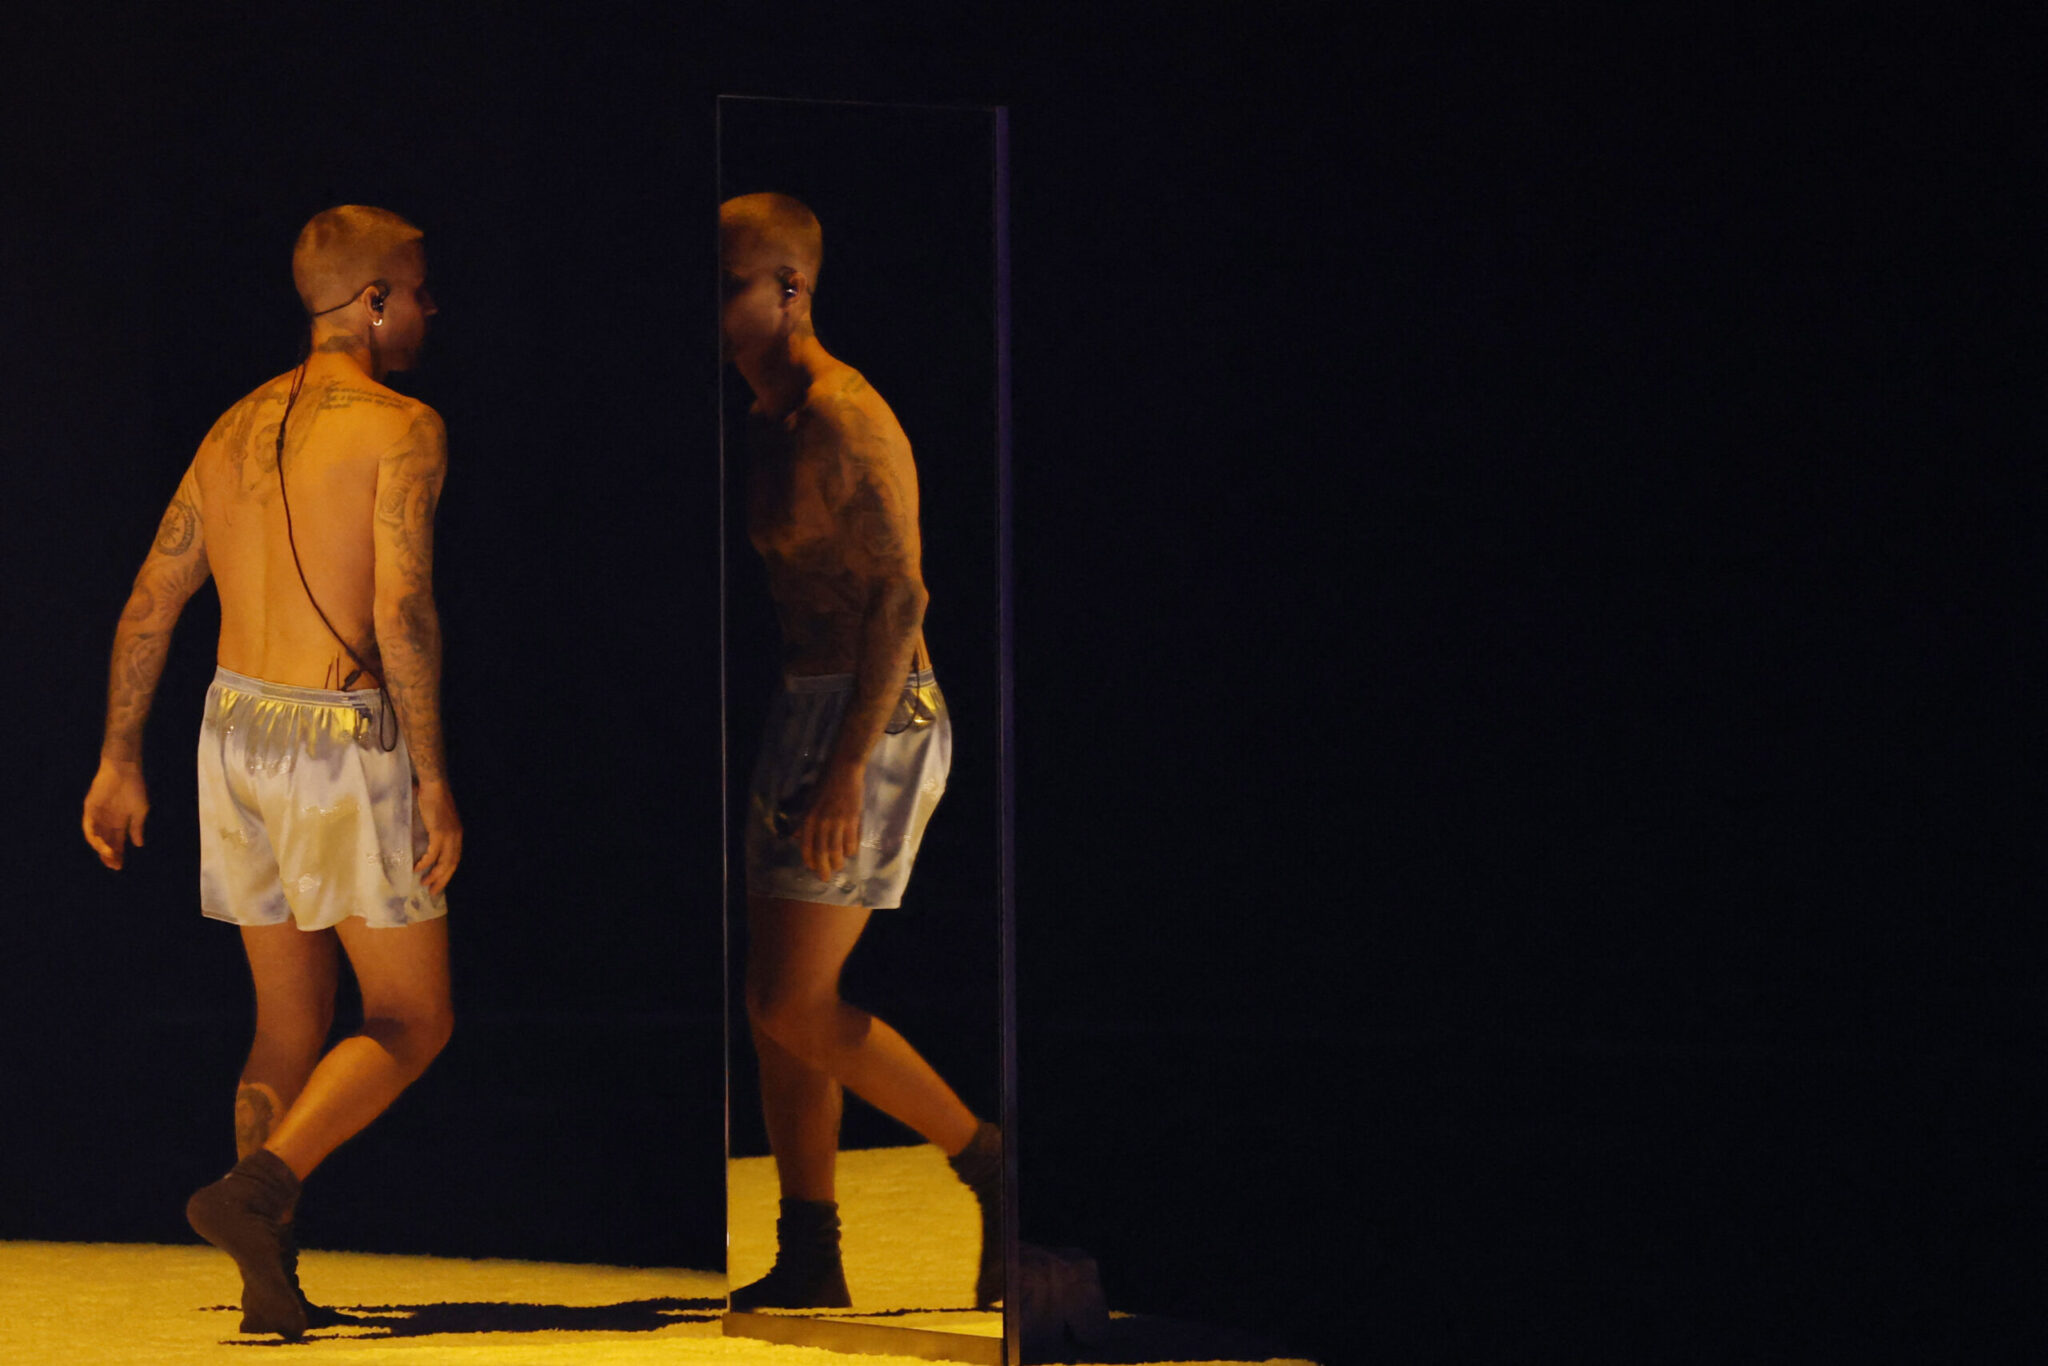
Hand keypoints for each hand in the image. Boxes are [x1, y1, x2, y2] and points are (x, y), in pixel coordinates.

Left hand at [82, 758, 148, 869]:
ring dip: (101, 848)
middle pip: (106, 842)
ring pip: (96, 837)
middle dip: (109, 855)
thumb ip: (137, 827)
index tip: (120, 866)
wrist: (124, 770)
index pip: (116, 842)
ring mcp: (97, 815)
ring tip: (108, 856)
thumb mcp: (140, 810)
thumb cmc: (134, 788)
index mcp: (120, 821)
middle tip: (113, 866)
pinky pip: (89, 826)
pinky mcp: (89, 809)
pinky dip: (93, 837)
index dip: (118, 854)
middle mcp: (107, 821)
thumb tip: (139, 844)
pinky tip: (100, 844)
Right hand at [412, 779, 462, 895]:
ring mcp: (449, 836)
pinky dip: (425, 863)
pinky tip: (417, 869)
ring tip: (424, 884)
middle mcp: (457, 837)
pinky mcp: (440, 833)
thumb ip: (436, 832)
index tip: (439, 883)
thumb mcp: (438, 820)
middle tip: (433, 892)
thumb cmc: (433, 800)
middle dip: (442, 880)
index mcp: (458, 835)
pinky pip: (433, 854)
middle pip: (452, 865)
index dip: (447, 873)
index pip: (455, 859)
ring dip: (434, 875)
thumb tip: (427, 843)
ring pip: (444, 862)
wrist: (434, 787)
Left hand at [796, 764, 865, 880]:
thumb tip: (798, 837)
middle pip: (822, 852)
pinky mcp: (852, 819)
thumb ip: (803, 821)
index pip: (807, 846)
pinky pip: (851, 842)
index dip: (809, 860)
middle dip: (823, 868)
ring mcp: (837, 821)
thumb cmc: (824, 784)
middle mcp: (821, 822)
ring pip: (837, 850)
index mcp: (809, 818)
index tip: (812, 869)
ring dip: (838, 862)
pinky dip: (851, 850)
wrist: (843, 770)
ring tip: (839, 866)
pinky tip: (851, 852)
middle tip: (825, 878)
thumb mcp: (808, 803)